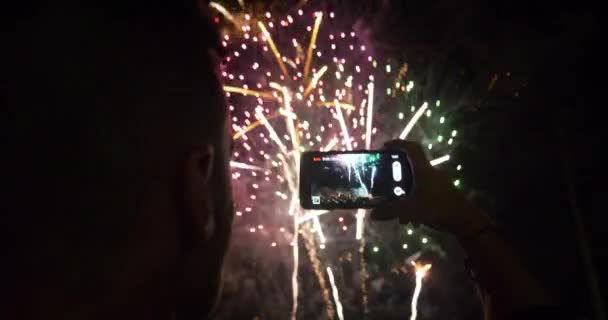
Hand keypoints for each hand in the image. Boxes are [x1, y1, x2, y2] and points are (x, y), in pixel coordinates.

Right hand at [371, 140, 491, 237]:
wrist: (466, 221)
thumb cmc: (439, 208)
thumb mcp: (412, 210)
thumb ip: (391, 211)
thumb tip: (372, 214)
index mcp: (424, 170)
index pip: (412, 148)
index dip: (398, 144)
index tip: (385, 147)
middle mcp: (430, 174)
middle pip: (410, 166)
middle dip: (395, 174)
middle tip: (383, 181)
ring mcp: (436, 184)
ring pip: (414, 182)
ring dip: (403, 193)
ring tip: (395, 209)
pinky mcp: (439, 195)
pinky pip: (421, 193)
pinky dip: (412, 202)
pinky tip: (409, 219)